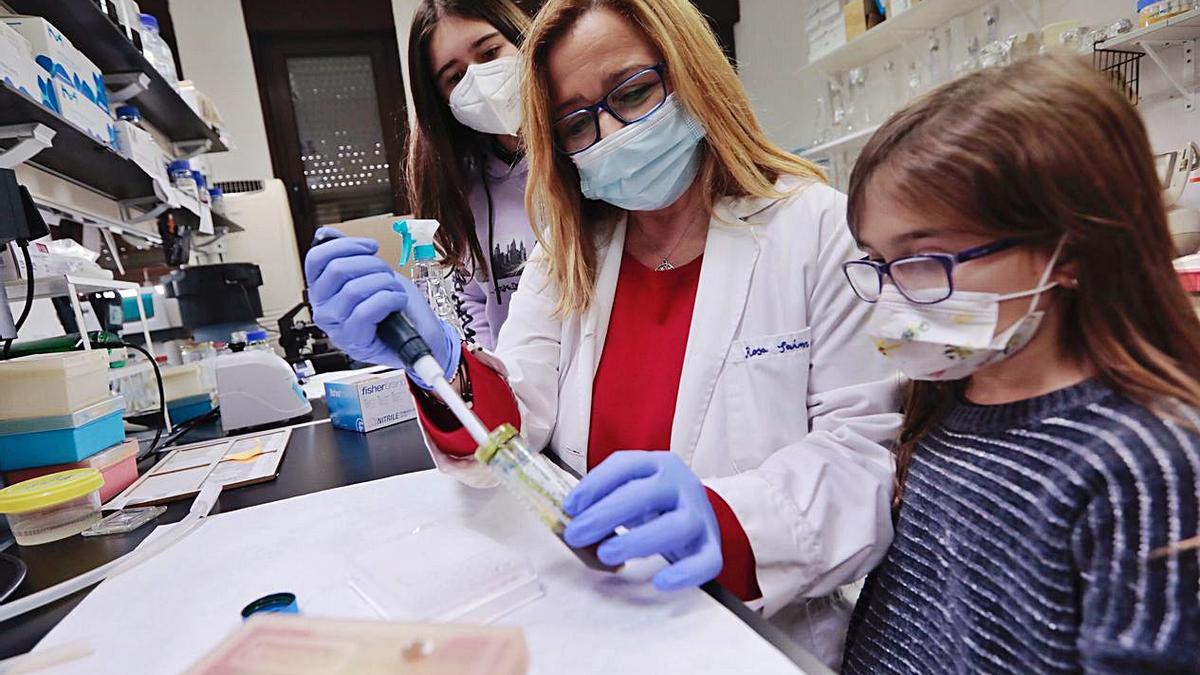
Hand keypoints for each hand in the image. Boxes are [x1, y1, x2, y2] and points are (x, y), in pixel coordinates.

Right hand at [305, 227, 457, 381]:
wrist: (421, 335)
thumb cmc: (396, 306)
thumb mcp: (371, 273)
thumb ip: (347, 255)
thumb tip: (325, 233)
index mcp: (323, 291)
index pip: (316, 259)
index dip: (345, 245)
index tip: (371, 247)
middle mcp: (324, 310)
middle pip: (337, 269)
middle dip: (372, 265)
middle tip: (388, 274)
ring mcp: (337, 328)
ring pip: (354, 289)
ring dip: (385, 284)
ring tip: (394, 292)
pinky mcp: (355, 342)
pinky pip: (366, 310)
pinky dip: (390, 300)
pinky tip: (397, 303)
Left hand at [562, 451, 721, 590]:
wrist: (697, 512)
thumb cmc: (653, 502)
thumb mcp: (630, 490)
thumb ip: (603, 499)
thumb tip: (571, 518)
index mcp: (659, 464)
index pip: (626, 466)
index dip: (595, 484)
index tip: (569, 506)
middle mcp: (682, 484)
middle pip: (647, 494)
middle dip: (606, 513)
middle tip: (576, 534)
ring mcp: (700, 515)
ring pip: (677, 526)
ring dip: (638, 540)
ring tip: (606, 554)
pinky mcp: (711, 546)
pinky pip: (707, 561)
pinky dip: (685, 573)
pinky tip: (660, 582)